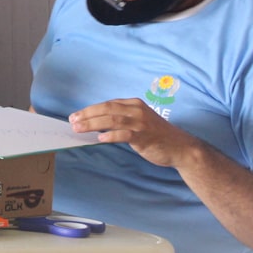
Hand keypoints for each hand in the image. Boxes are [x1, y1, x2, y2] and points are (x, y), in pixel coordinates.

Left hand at [69, 98, 206, 168]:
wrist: (180, 147)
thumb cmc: (156, 135)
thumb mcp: (138, 121)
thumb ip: (121, 120)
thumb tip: (97, 125)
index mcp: (134, 104)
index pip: (107, 104)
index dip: (90, 109)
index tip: (76, 115)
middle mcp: (137, 110)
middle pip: (107, 109)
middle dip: (87, 114)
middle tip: (73, 121)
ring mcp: (141, 123)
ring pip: (113, 120)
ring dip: (93, 124)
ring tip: (79, 129)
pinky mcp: (144, 136)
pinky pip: (124, 134)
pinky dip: (111, 136)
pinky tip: (100, 139)